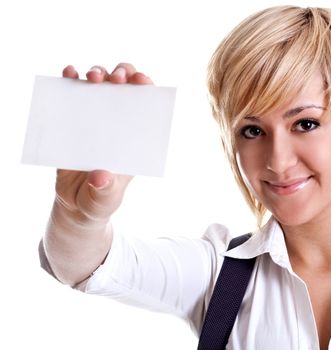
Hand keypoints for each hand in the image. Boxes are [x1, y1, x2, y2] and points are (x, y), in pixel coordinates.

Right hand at [45, 64, 152, 284]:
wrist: (75, 206)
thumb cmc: (99, 201)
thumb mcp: (105, 200)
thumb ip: (105, 191)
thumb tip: (100, 177)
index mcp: (133, 138)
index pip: (146, 106)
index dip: (146, 88)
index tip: (141, 80)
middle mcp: (117, 123)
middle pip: (125, 88)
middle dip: (123, 75)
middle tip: (114, 78)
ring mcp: (96, 119)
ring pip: (100, 86)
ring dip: (97, 73)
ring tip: (91, 77)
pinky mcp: (73, 121)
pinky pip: (72, 95)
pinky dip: (70, 80)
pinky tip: (68, 74)